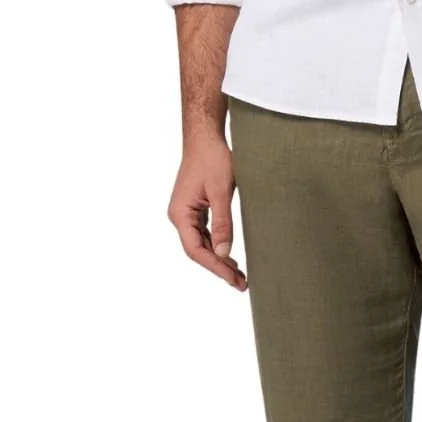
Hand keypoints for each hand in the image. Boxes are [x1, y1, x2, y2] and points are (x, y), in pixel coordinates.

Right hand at [167, 135, 247, 289]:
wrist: (206, 137)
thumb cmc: (213, 159)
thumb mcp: (221, 192)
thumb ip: (222, 223)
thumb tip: (223, 253)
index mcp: (180, 214)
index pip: (195, 250)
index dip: (214, 266)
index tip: (233, 278)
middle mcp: (179, 216)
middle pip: (198, 250)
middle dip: (219, 267)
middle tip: (241, 283)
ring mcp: (186, 213)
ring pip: (201, 244)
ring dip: (219, 259)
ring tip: (239, 275)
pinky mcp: (195, 209)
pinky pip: (204, 234)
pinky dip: (217, 246)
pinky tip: (230, 256)